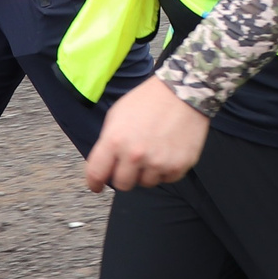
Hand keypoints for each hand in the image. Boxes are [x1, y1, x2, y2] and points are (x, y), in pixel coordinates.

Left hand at [84, 77, 209, 192]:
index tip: (96, 186)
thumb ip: (108, 140)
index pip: (97, 173)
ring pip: (146, 183)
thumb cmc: (149, 100)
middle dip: (123, 176)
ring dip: (146, 173)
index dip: (94, 183)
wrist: (183, 93)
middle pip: (122, 184)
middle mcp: (135, 155)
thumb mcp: (117, 114)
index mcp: (115, 140)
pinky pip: (166, 179)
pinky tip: (167, 152)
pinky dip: (165, 170)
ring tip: (153, 152)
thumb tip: (106, 161)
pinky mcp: (178, 166)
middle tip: (130, 165)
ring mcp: (158, 162)